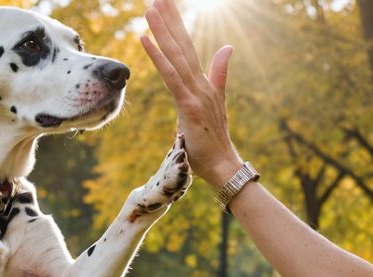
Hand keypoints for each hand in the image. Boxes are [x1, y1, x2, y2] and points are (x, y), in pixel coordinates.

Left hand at [140, 0, 242, 188]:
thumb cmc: (214, 140)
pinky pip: (170, 77)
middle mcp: (200, 82)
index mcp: (203, 82)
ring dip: (162, 30)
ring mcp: (195, 92)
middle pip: (182, 44)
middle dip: (170, 18)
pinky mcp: (188, 105)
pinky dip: (157, 57)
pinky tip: (144, 39)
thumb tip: (227, 47)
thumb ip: (220, 73)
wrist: (223, 165)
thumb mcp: (215, 102)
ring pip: (176, 55)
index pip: (187, 46)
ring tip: (150, 8)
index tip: (166, 5)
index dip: (177, 24)